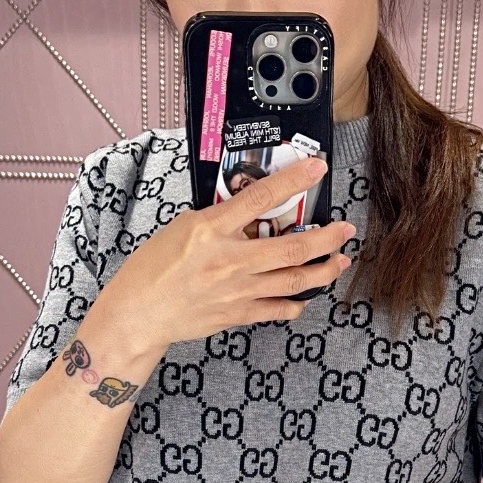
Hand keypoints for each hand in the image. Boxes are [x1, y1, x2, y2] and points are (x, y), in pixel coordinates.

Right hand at [101, 155, 354, 345]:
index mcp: (212, 230)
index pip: (261, 198)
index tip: (316, 168)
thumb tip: (249, 211)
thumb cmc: (152, 269)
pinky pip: (278, 308)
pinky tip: (304, 296)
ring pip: (294, 280)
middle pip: (292, 247)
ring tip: (339, 261)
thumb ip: (218, 219)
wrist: (138, 313)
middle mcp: (230, 260)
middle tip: (344, 229)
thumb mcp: (182, 228)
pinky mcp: (238, 314)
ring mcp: (237, 290)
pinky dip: (295, 302)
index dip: (294, 180)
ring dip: (322, 270)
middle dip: (326, 238)